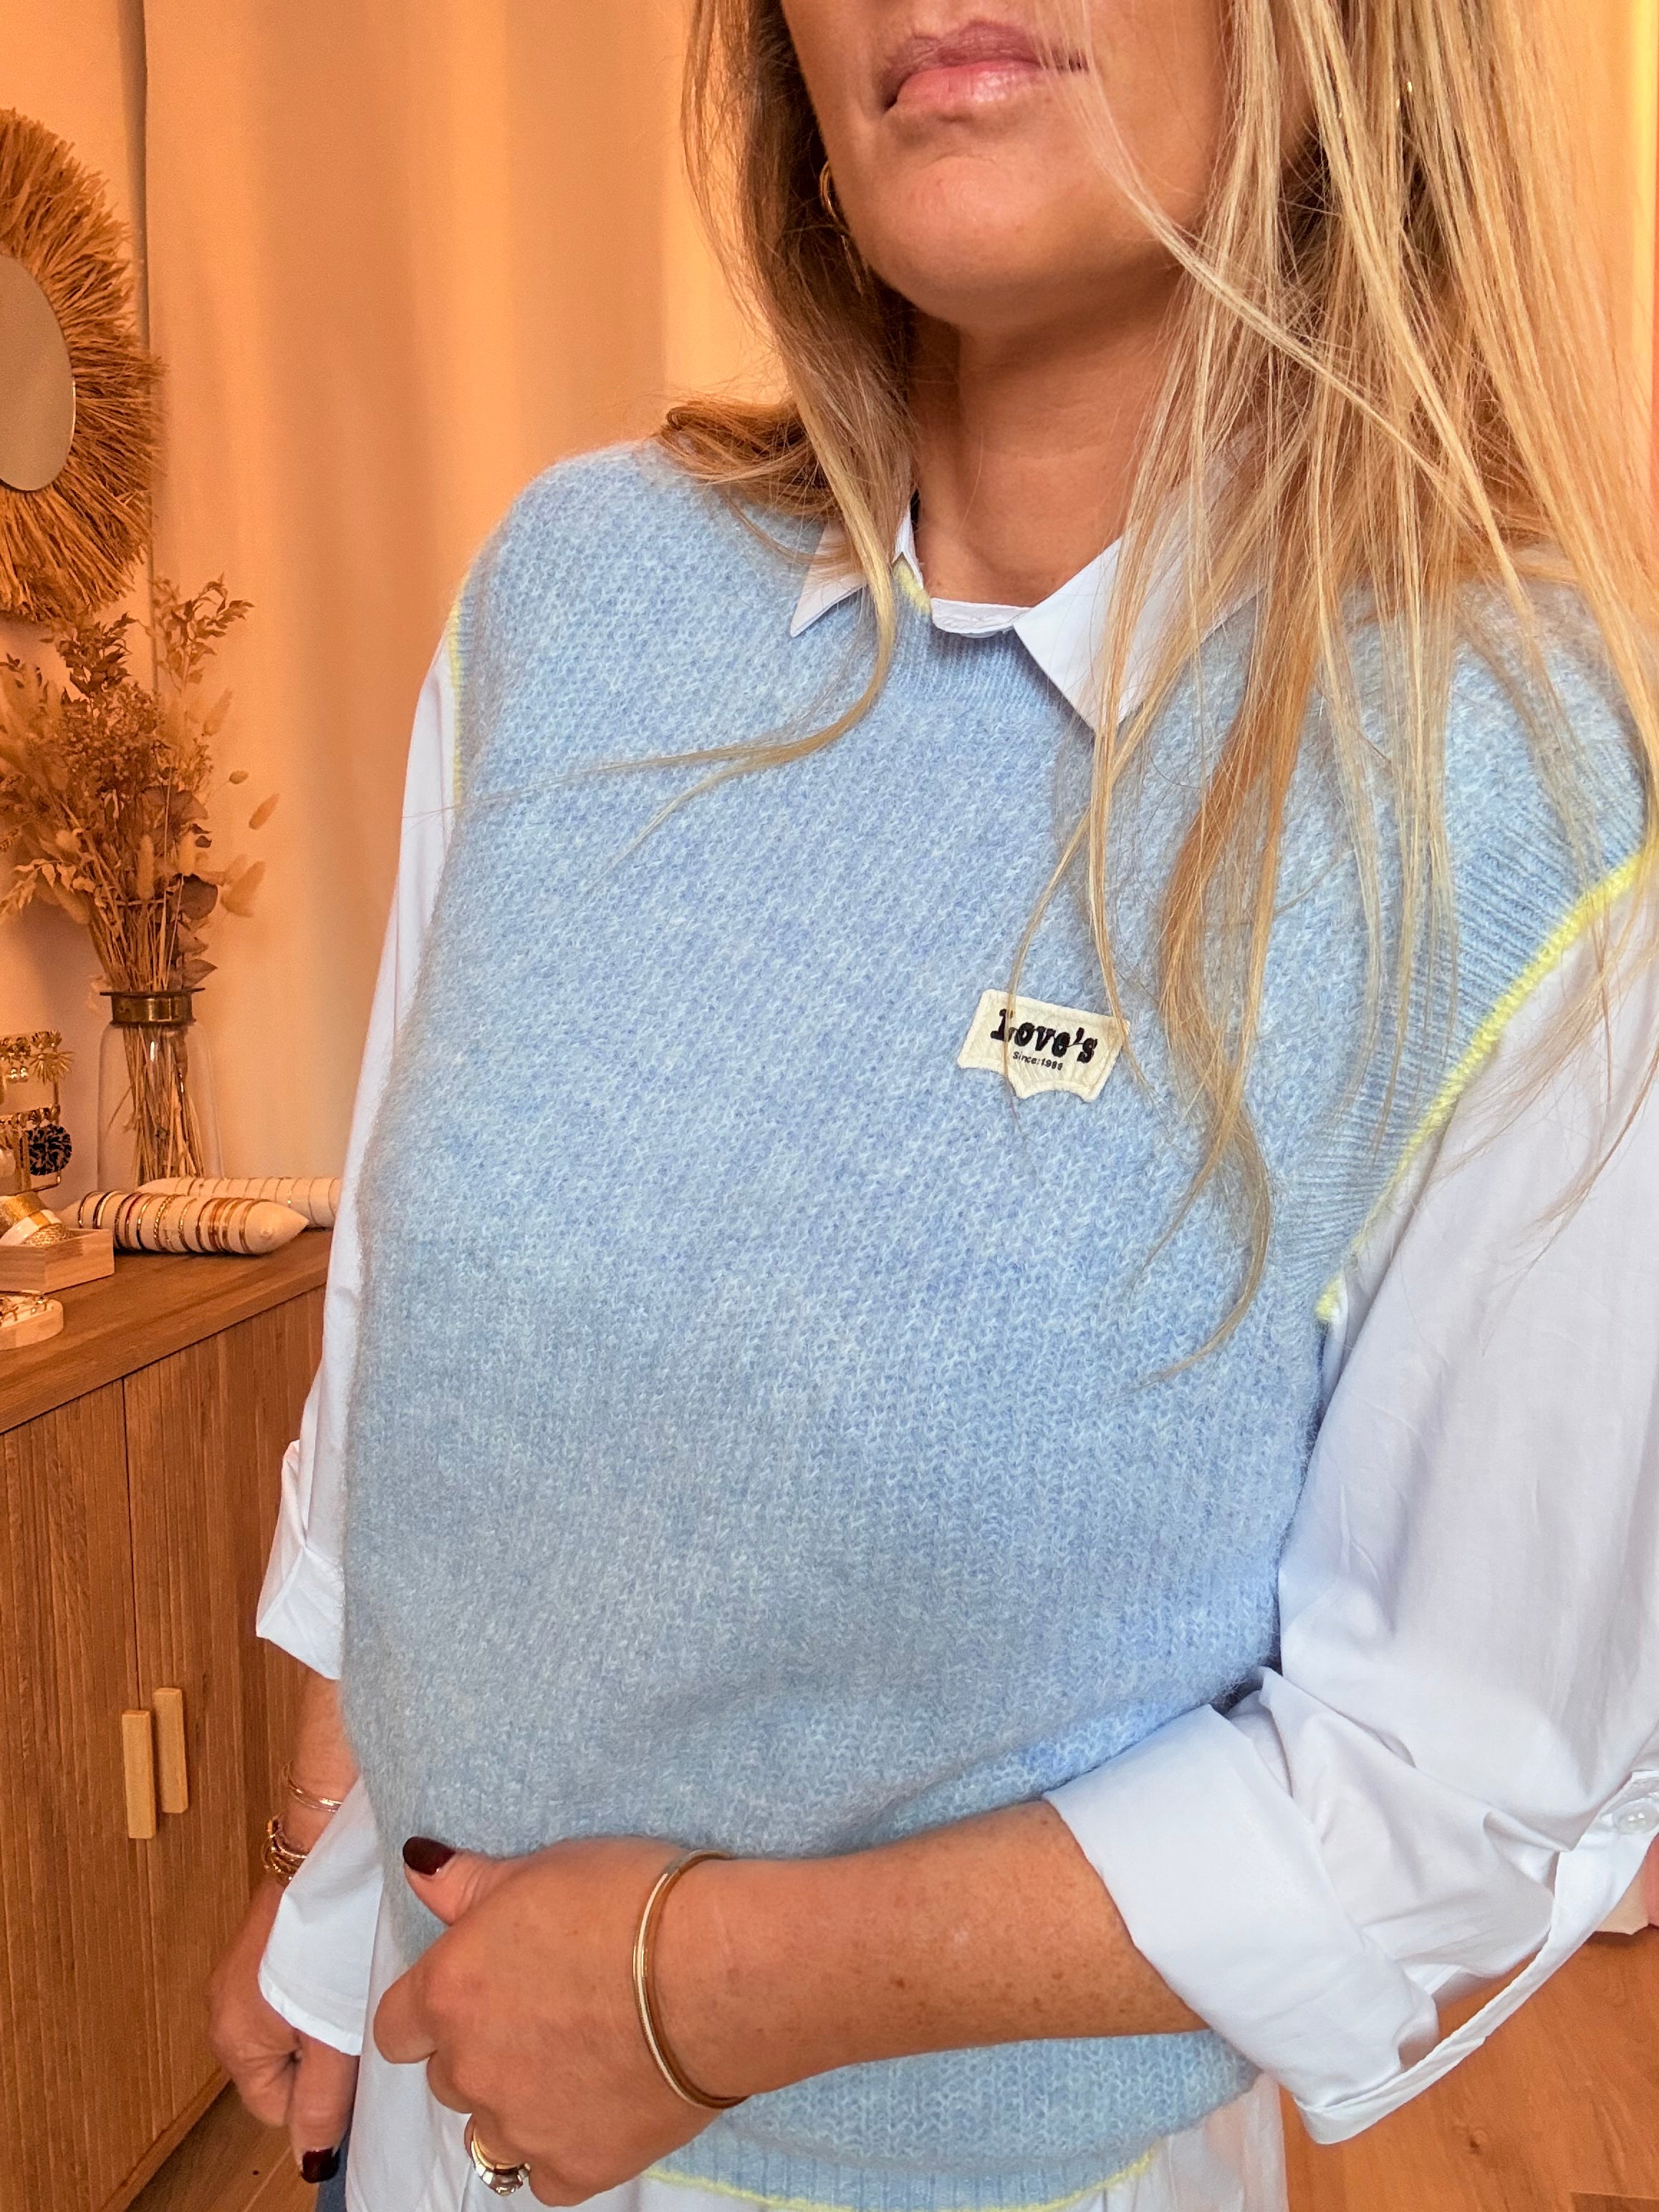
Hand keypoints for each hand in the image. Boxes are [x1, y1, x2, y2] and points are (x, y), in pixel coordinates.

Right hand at [208, 1877, 358, 2179]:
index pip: (276, 2108)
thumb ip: (321, 2103)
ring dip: (321, 2016)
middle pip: (280, 2067)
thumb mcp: (334, 2036)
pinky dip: (317, 1984)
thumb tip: (310, 2161)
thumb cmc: (331, 1940)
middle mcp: (223, 2008)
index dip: (320, 2095)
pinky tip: (344, 1960)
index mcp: (232, 2040)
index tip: (351, 2060)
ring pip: (288, 2026)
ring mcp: (239, 1971)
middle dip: (321, 2054)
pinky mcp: (263, 1941)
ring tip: (350, 1985)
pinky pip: (289, 1988)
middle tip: (354, 2019)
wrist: (329, 1848)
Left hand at [374, 1838, 725, 2204]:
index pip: (396, 2027)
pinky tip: (597, 2108)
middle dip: (483, 2050)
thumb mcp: (541, 1869)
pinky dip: (562, 2149)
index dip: (429, 2011)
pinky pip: (545, 2177)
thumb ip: (467, 1883)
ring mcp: (522, 2127)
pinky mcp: (578, 2168)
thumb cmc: (630, 1904)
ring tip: (574, 2061)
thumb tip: (419, 1868)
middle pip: (448, 2076)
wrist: (713, 1973)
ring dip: (516, 2103)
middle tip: (544, 2013)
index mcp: (450, 1993)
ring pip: (490, 2132)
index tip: (471, 1993)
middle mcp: (471, 2069)